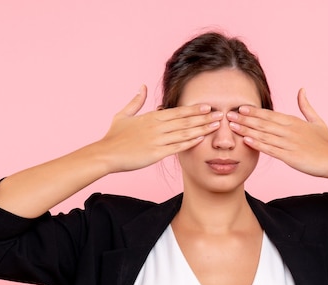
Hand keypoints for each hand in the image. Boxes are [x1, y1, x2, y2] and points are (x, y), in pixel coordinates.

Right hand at [101, 85, 222, 172]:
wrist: (106, 154)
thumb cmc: (114, 136)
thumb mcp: (123, 115)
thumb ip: (136, 101)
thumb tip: (142, 86)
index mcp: (151, 117)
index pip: (178, 111)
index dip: (194, 109)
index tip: (208, 106)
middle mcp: (157, 127)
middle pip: (186, 120)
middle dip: (204, 117)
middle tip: (221, 114)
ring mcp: (157, 140)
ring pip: (185, 133)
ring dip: (202, 128)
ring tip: (217, 126)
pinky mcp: (156, 153)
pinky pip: (177, 147)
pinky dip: (190, 143)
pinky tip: (201, 139)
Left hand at [226, 88, 327, 178]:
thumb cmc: (327, 142)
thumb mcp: (317, 121)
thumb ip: (306, 106)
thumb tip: (301, 89)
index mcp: (294, 121)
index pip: (270, 114)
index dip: (254, 111)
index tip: (240, 107)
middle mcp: (290, 130)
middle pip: (263, 123)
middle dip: (245, 119)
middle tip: (228, 115)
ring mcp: (289, 143)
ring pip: (264, 135)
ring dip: (247, 130)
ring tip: (232, 127)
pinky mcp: (290, 157)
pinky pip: (270, 150)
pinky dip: (258, 145)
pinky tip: (246, 141)